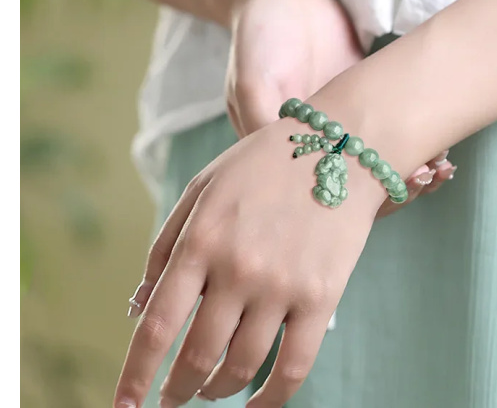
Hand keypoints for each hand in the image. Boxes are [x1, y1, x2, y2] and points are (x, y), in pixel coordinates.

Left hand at [115, 116, 387, 407]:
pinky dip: (271, 399)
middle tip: (172, 396)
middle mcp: (237, 269)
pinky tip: (256, 405)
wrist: (335, 149)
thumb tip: (141, 307)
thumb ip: (166, 247)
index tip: (125, 406)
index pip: (157, 327)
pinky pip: (294, 368)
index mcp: (200, 241)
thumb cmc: (261, 167)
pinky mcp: (322, 298)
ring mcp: (281, 287)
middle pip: (197, 356)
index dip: (135, 374)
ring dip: (217, 391)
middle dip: (177, 388)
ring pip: (241, 367)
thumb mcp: (201, 190)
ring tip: (209, 391)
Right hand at [223, 0, 454, 214]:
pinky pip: (386, 131)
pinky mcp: (358, 105)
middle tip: (425, 176)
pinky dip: (410, 140)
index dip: (357, 194)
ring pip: (372, 161)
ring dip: (405, 165)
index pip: (319, 187)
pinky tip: (438, 146)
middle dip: (389, 184)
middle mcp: (311, 145)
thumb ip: (262, 121)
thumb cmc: (259, 36)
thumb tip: (288, 170)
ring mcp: (337, 126)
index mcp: (281, 150)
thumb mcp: (251, 79)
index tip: (394, 184)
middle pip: (352, 182)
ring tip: (439, 165)